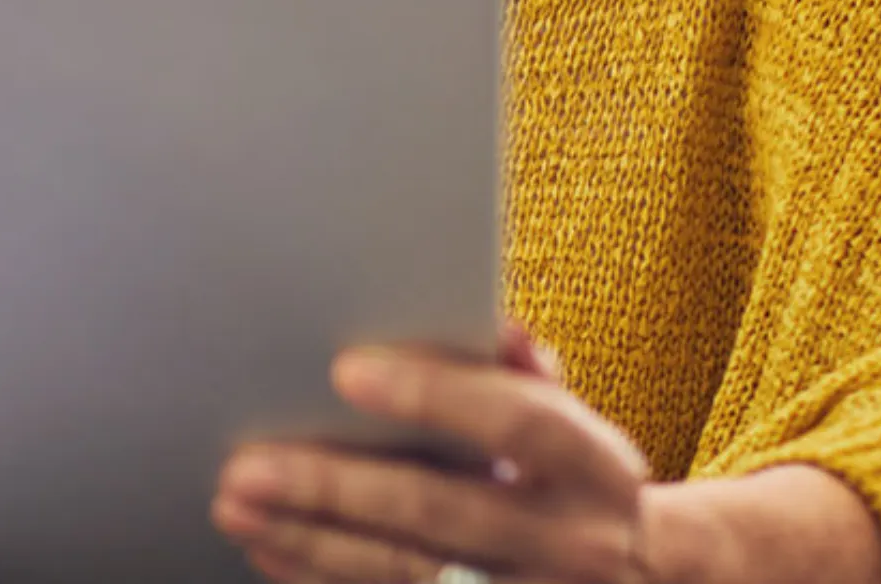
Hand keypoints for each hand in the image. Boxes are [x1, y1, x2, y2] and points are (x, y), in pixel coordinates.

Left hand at [213, 320, 655, 583]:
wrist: (643, 580)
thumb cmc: (576, 477)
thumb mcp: (576, 418)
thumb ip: (519, 368)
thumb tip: (481, 322)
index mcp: (595, 467)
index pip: (518, 424)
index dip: (436, 393)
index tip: (346, 368)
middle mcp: (569, 541)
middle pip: (442, 508)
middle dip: (336, 485)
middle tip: (249, 464)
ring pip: (408, 572)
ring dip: (310, 539)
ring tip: (237, 506)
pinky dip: (324, 577)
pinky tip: (271, 548)